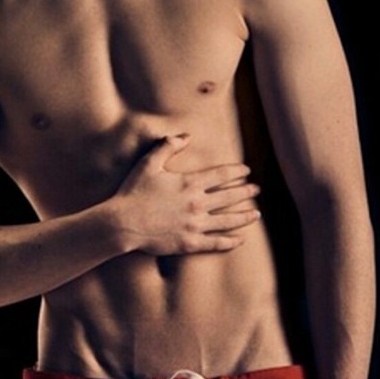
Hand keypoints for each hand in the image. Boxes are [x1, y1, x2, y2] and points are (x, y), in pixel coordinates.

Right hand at [113, 133, 260, 255]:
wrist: (122, 224)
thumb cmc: (133, 192)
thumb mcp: (149, 164)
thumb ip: (168, 147)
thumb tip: (186, 135)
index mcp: (189, 183)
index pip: (221, 175)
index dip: (236, 171)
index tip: (246, 171)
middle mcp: (197, 204)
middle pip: (229, 196)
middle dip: (245, 192)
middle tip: (257, 190)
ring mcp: (195, 225)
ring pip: (228, 220)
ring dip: (244, 216)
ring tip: (256, 214)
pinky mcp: (190, 243)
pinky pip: (216, 243)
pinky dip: (230, 242)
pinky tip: (240, 240)